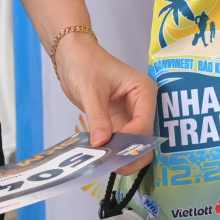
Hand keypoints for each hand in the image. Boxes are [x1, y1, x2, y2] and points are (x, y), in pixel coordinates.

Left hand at [53, 33, 156, 167]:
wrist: (72, 55)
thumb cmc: (85, 62)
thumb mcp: (91, 90)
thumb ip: (98, 117)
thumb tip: (102, 143)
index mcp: (144, 91)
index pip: (144, 123)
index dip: (130, 140)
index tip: (112, 151)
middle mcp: (143, 105)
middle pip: (146, 139)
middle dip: (132, 154)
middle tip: (112, 164)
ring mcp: (132, 116)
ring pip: (135, 146)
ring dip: (123, 156)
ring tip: (105, 163)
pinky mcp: (119, 123)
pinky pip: (121, 144)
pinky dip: (113, 153)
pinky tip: (102, 158)